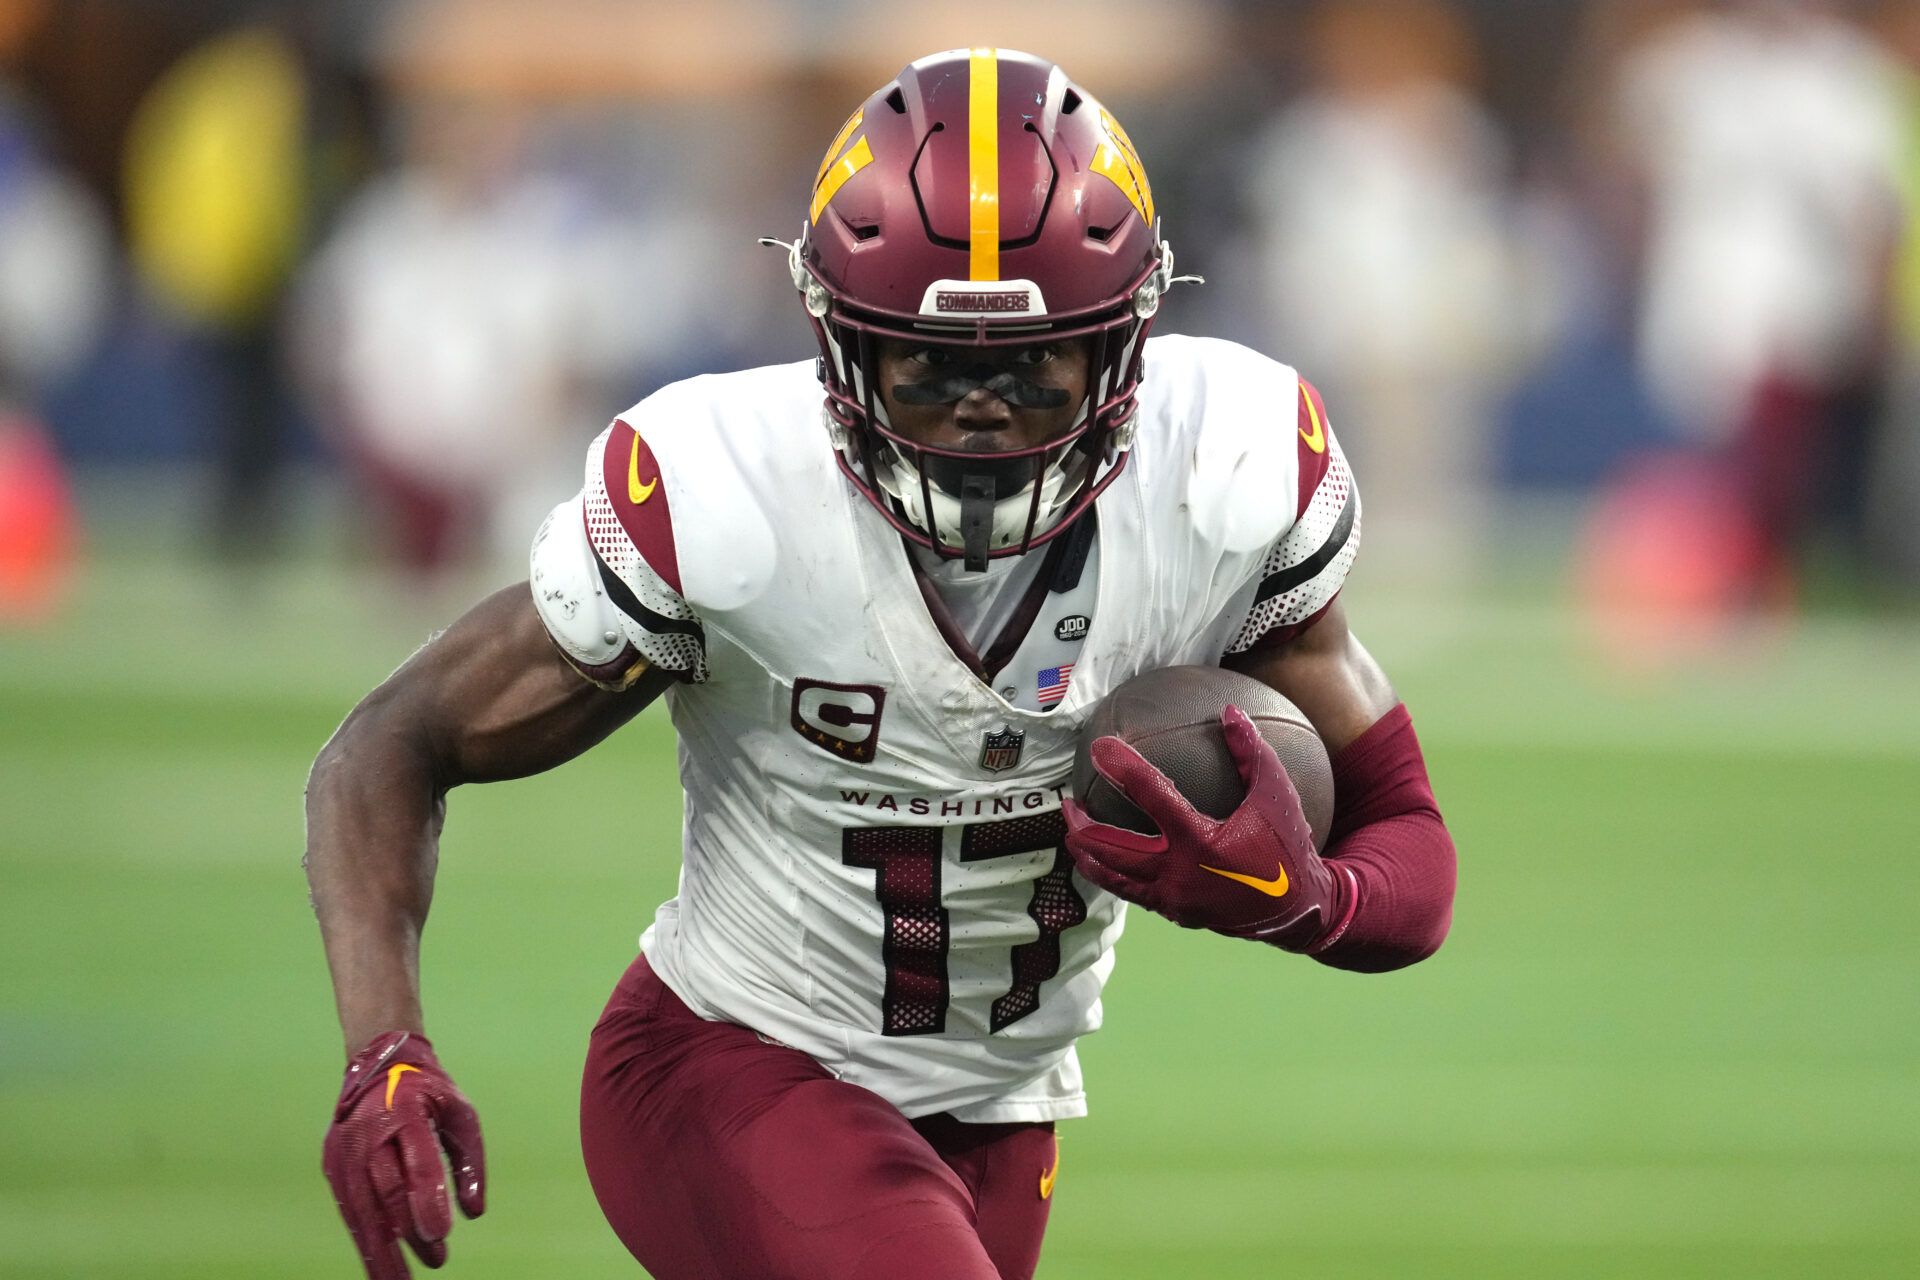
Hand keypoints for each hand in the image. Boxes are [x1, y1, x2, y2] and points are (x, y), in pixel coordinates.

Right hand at [323, 1032, 485, 1278]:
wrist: (377, 1063)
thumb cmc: (429, 1093)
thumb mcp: (461, 1115)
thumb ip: (469, 1163)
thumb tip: (473, 1214)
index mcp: (405, 1111)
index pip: (416, 1159)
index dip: (427, 1197)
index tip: (442, 1234)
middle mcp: (368, 1131)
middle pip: (387, 1190)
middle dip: (410, 1231)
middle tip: (437, 1261)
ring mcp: (345, 1150)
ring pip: (363, 1208)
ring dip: (382, 1250)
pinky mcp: (333, 1166)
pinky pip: (350, 1209)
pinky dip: (365, 1240)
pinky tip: (380, 1266)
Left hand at [1063, 704, 1352, 949]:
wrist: (1298, 911)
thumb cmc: (1287, 848)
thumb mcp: (1278, 795)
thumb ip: (1251, 753)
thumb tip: (1230, 712)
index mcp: (1200, 840)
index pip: (1150, 794)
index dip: (1121, 767)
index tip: (1099, 748)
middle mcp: (1178, 872)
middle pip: (1111, 848)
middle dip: (1081, 825)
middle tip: (1067, 803)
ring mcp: (1173, 898)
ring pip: (1113, 878)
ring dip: (1088, 855)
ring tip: (1072, 835)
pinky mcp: (1174, 913)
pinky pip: (1132, 893)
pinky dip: (1113, 875)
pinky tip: (1106, 860)